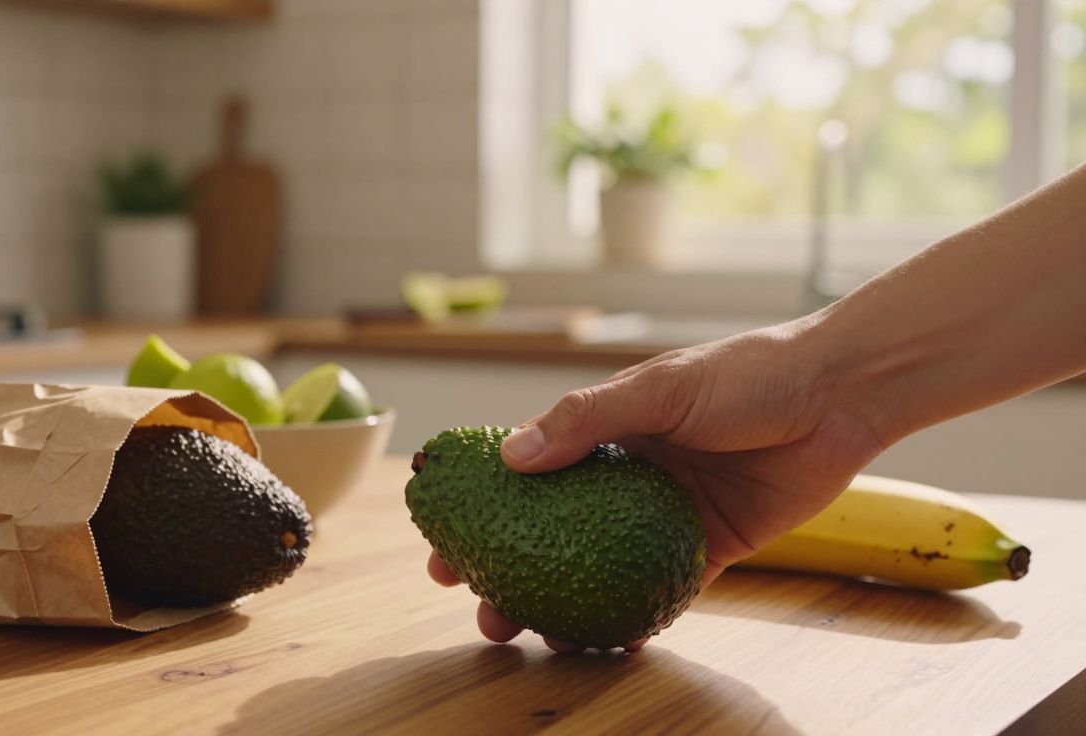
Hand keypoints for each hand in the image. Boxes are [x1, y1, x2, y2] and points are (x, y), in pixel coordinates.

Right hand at [426, 321, 887, 652]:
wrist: (836, 395)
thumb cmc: (745, 375)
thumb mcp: (658, 388)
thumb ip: (586, 419)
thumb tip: (512, 456)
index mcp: (607, 433)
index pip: (529, 476)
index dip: (485, 510)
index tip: (445, 544)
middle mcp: (628, 478)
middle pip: (555, 534)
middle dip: (513, 574)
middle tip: (481, 611)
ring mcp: (665, 515)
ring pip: (601, 570)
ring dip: (566, 603)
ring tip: (535, 635)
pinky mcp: (710, 546)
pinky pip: (663, 589)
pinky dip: (635, 615)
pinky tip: (607, 641)